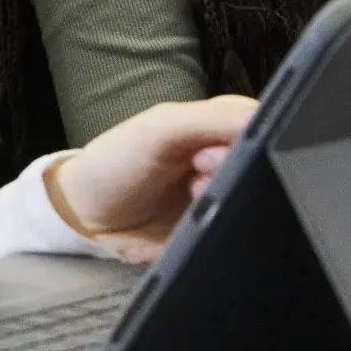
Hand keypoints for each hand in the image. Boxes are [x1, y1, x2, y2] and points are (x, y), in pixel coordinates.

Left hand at [44, 96, 254, 261]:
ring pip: (255, 200)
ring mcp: (222, 196)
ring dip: (226, 200)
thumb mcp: (161, 129)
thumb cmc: (116, 161)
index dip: (252, 137)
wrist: (87, 219)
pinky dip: (225, 229)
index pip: (262, 124)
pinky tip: (200, 223)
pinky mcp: (215, 231)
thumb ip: (210, 120)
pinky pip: (238, 231)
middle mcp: (226, 159)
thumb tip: (261, 123)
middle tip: (200, 174)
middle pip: (264, 164)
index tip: (218, 150)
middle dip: (236, 170)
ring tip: (193, 197)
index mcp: (217, 124)